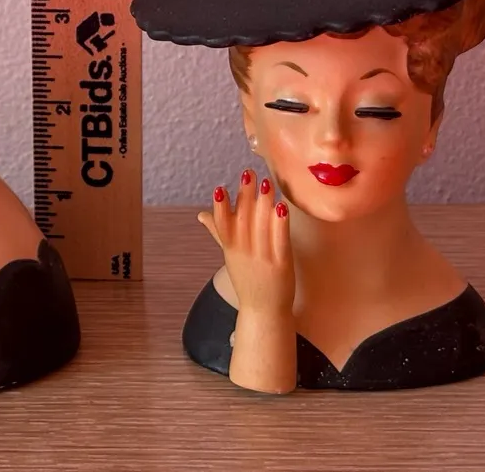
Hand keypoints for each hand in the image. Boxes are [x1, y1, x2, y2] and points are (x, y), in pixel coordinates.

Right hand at [198, 167, 294, 314]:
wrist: (263, 311)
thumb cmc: (247, 280)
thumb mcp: (229, 256)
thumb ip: (219, 232)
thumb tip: (201, 214)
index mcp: (231, 249)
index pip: (223, 225)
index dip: (221, 207)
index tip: (220, 188)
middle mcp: (244, 252)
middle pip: (244, 220)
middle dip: (245, 195)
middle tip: (248, 173)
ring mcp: (262, 258)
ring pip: (262, 226)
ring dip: (264, 203)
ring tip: (266, 183)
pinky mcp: (281, 264)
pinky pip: (280, 240)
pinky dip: (280, 223)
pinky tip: (283, 207)